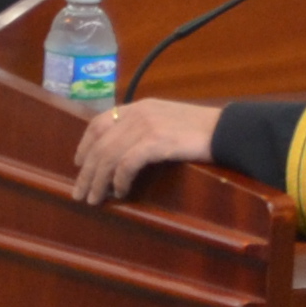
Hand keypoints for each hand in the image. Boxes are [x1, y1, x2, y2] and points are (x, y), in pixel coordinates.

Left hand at [70, 98, 223, 204]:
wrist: (227, 130)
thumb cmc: (201, 130)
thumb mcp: (167, 122)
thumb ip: (145, 130)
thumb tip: (125, 153)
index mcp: (138, 107)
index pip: (99, 122)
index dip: (84, 144)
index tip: (78, 163)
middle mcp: (138, 114)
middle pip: (100, 144)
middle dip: (86, 171)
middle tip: (80, 193)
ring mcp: (147, 127)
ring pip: (109, 156)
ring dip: (98, 181)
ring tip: (95, 199)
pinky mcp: (157, 142)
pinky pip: (127, 164)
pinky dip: (119, 180)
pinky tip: (120, 192)